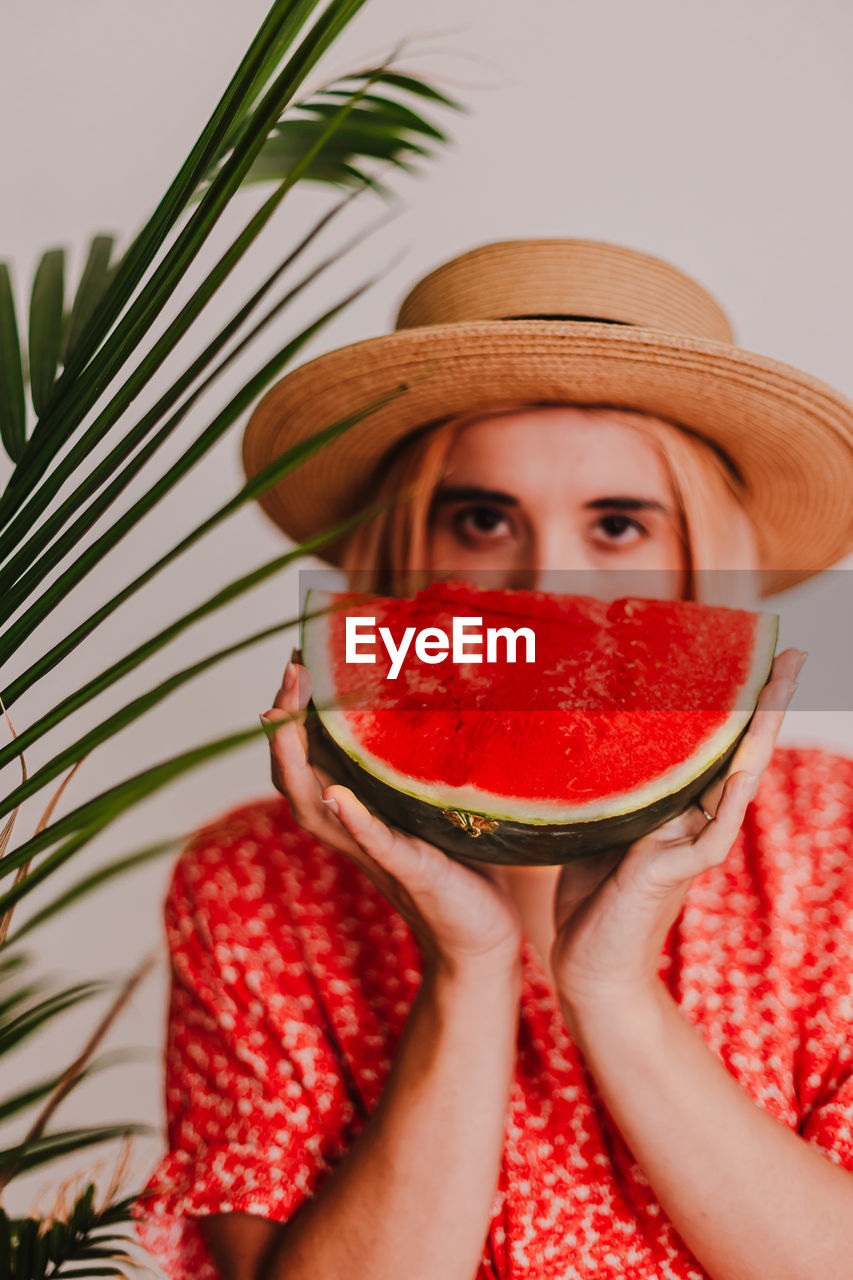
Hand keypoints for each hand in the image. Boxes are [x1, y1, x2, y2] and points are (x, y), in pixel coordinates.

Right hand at [260, 656, 523, 976]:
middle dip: (283, 724)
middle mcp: (353, 829)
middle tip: (290, 670)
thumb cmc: (460, 862)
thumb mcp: (431, 800)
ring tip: (285, 718)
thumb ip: (415, 761)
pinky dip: (354, 818)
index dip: (293, 712)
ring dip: (296, 762)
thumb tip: (428, 694)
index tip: (296, 660)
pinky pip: (376, 843)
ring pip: (316, 808)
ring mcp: (377, 851)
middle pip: (294, 776)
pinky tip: (338, 793)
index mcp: (356, 808)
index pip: (305, 756)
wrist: (484, 932)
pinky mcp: (412, 870)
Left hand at [549, 647, 806, 1020]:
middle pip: (738, 750)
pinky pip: (711, 834)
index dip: (731, 702)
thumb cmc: (591, 895)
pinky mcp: (674, 874)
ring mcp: (689, 846)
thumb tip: (593, 735)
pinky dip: (730, 802)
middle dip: (764, 702)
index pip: (711, 744)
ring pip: (737, 780)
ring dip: (761, 734)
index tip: (750, 654)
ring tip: (781, 687)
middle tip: (790, 654)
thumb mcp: (599, 826)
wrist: (588, 964)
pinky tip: (745, 771)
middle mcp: (692, 820)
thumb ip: (614, 790)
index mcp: (675, 806)